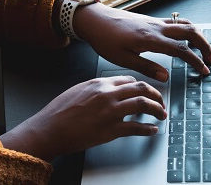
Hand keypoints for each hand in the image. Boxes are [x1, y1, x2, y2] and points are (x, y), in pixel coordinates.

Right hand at [0, 76, 165, 160]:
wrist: (48, 129)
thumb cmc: (59, 111)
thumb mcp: (79, 89)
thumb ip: (98, 88)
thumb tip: (112, 89)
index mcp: (100, 83)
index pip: (130, 80)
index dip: (142, 86)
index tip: (147, 92)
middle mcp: (108, 94)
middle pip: (141, 88)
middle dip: (156, 95)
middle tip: (161, 102)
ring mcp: (110, 111)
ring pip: (143, 104)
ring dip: (157, 109)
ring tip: (161, 114)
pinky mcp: (110, 130)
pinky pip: (136, 128)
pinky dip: (148, 129)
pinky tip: (152, 130)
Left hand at [73, 2, 210, 81]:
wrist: (96, 20)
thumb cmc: (106, 40)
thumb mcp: (123, 59)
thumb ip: (147, 67)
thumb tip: (166, 77)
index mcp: (151, 39)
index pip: (181, 50)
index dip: (195, 61)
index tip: (204, 71)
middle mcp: (157, 27)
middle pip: (190, 31)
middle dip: (205, 45)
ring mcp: (156, 22)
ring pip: (185, 24)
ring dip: (198, 35)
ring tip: (203, 49)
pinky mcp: (152, 20)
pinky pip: (176, 22)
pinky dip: (187, 29)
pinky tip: (186, 38)